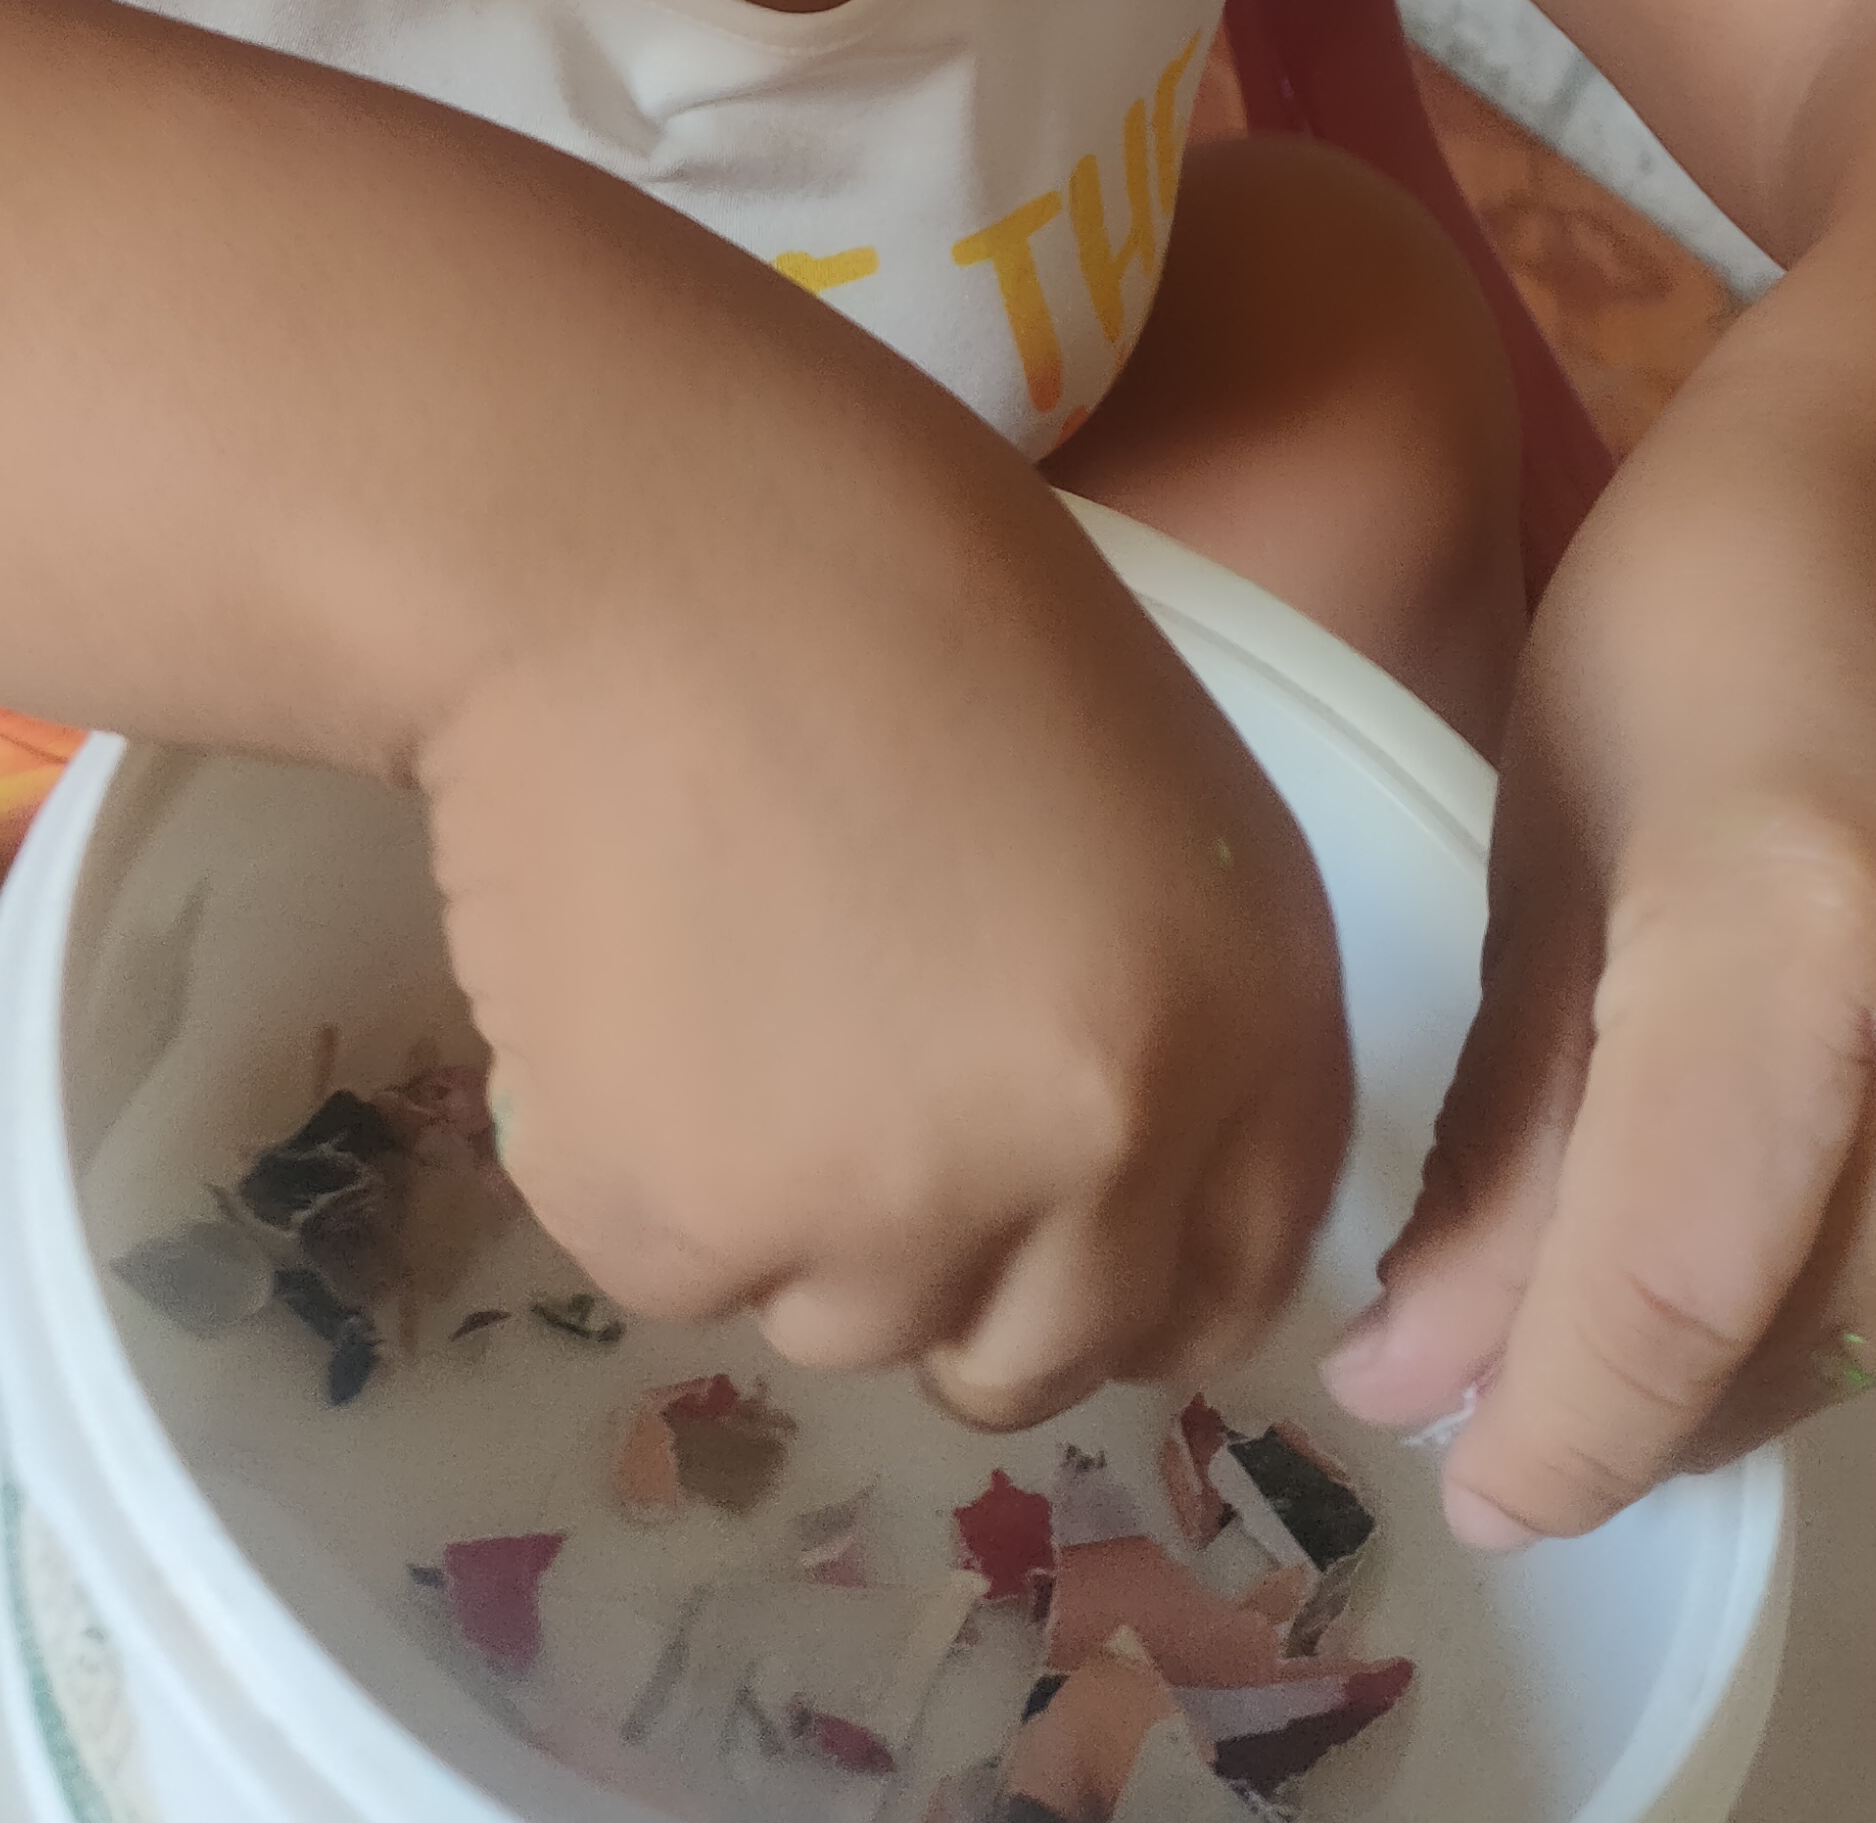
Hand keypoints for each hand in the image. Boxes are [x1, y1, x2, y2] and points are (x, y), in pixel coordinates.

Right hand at [415, 308, 1351, 1421]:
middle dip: (956, 1270)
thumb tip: (1110, 1169)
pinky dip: (637, 1165)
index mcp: (1248, 1006)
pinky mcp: (688, 1220)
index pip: (1237, 1276)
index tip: (1057, 1234)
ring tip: (728, 977)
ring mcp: (892, 1206)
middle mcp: (1103, 1146)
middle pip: (1037, 1351)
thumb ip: (1167, 987)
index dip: (1142, 1276)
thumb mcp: (1135, 772)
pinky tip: (627, 981)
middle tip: (850, 1099)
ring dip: (788, 1208)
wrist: (640, 524)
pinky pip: (674, 1267)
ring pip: (842, 1318)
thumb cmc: (883, 574)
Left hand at [1321, 440, 1875, 1538]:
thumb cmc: (1682, 624)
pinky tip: (1766, 1227)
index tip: (1460, 1488)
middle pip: (1789, 1336)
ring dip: (1744, 1365)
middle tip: (1497, 1398)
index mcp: (1790, 928)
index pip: (1673, 1285)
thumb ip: (1499, 1142)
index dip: (1560, 1431)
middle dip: (1631, 1406)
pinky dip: (1858, 1290)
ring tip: (1622, 1311)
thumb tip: (1408, 1378)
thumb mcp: (1543, 857)